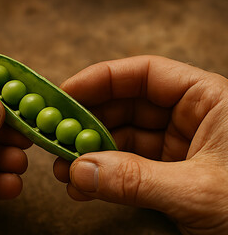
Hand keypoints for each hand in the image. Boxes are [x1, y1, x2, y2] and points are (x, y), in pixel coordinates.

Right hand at [53, 56, 227, 234]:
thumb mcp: (200, 191)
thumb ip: (137, 180)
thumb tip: (81, 172)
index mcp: (208, 100)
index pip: (145, 74)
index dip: (101, 79)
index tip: (66, 93)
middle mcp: (190, 118)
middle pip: (127, 106)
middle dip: (89, 123)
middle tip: (56, 138)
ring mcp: (178, 148)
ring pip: (123, 140)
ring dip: (91, 154)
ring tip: (65, 170)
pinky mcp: (170, 175)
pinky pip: (128, 168)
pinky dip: (105, 177)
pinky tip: (84, 188)